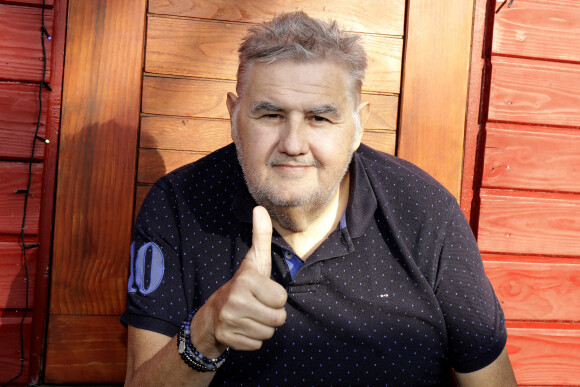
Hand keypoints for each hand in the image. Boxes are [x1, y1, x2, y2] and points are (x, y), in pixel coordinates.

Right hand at [191, 206, 287, 356]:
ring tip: (250, 316)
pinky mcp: (227, 338)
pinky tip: (242, 328)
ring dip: (262, 327)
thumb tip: (260, 208)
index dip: (276, 298)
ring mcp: (229, 320)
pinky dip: (252, 340)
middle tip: (257, 306)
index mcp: (247, 280)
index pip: (282, 299)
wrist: (213, 314)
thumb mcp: (254, 261)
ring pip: (268, 333)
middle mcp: (236, 300)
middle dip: (272, 315)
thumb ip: (260, 236)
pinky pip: (256, 345)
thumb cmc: (242, 285)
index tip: (262, 292)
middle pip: (278, 319)